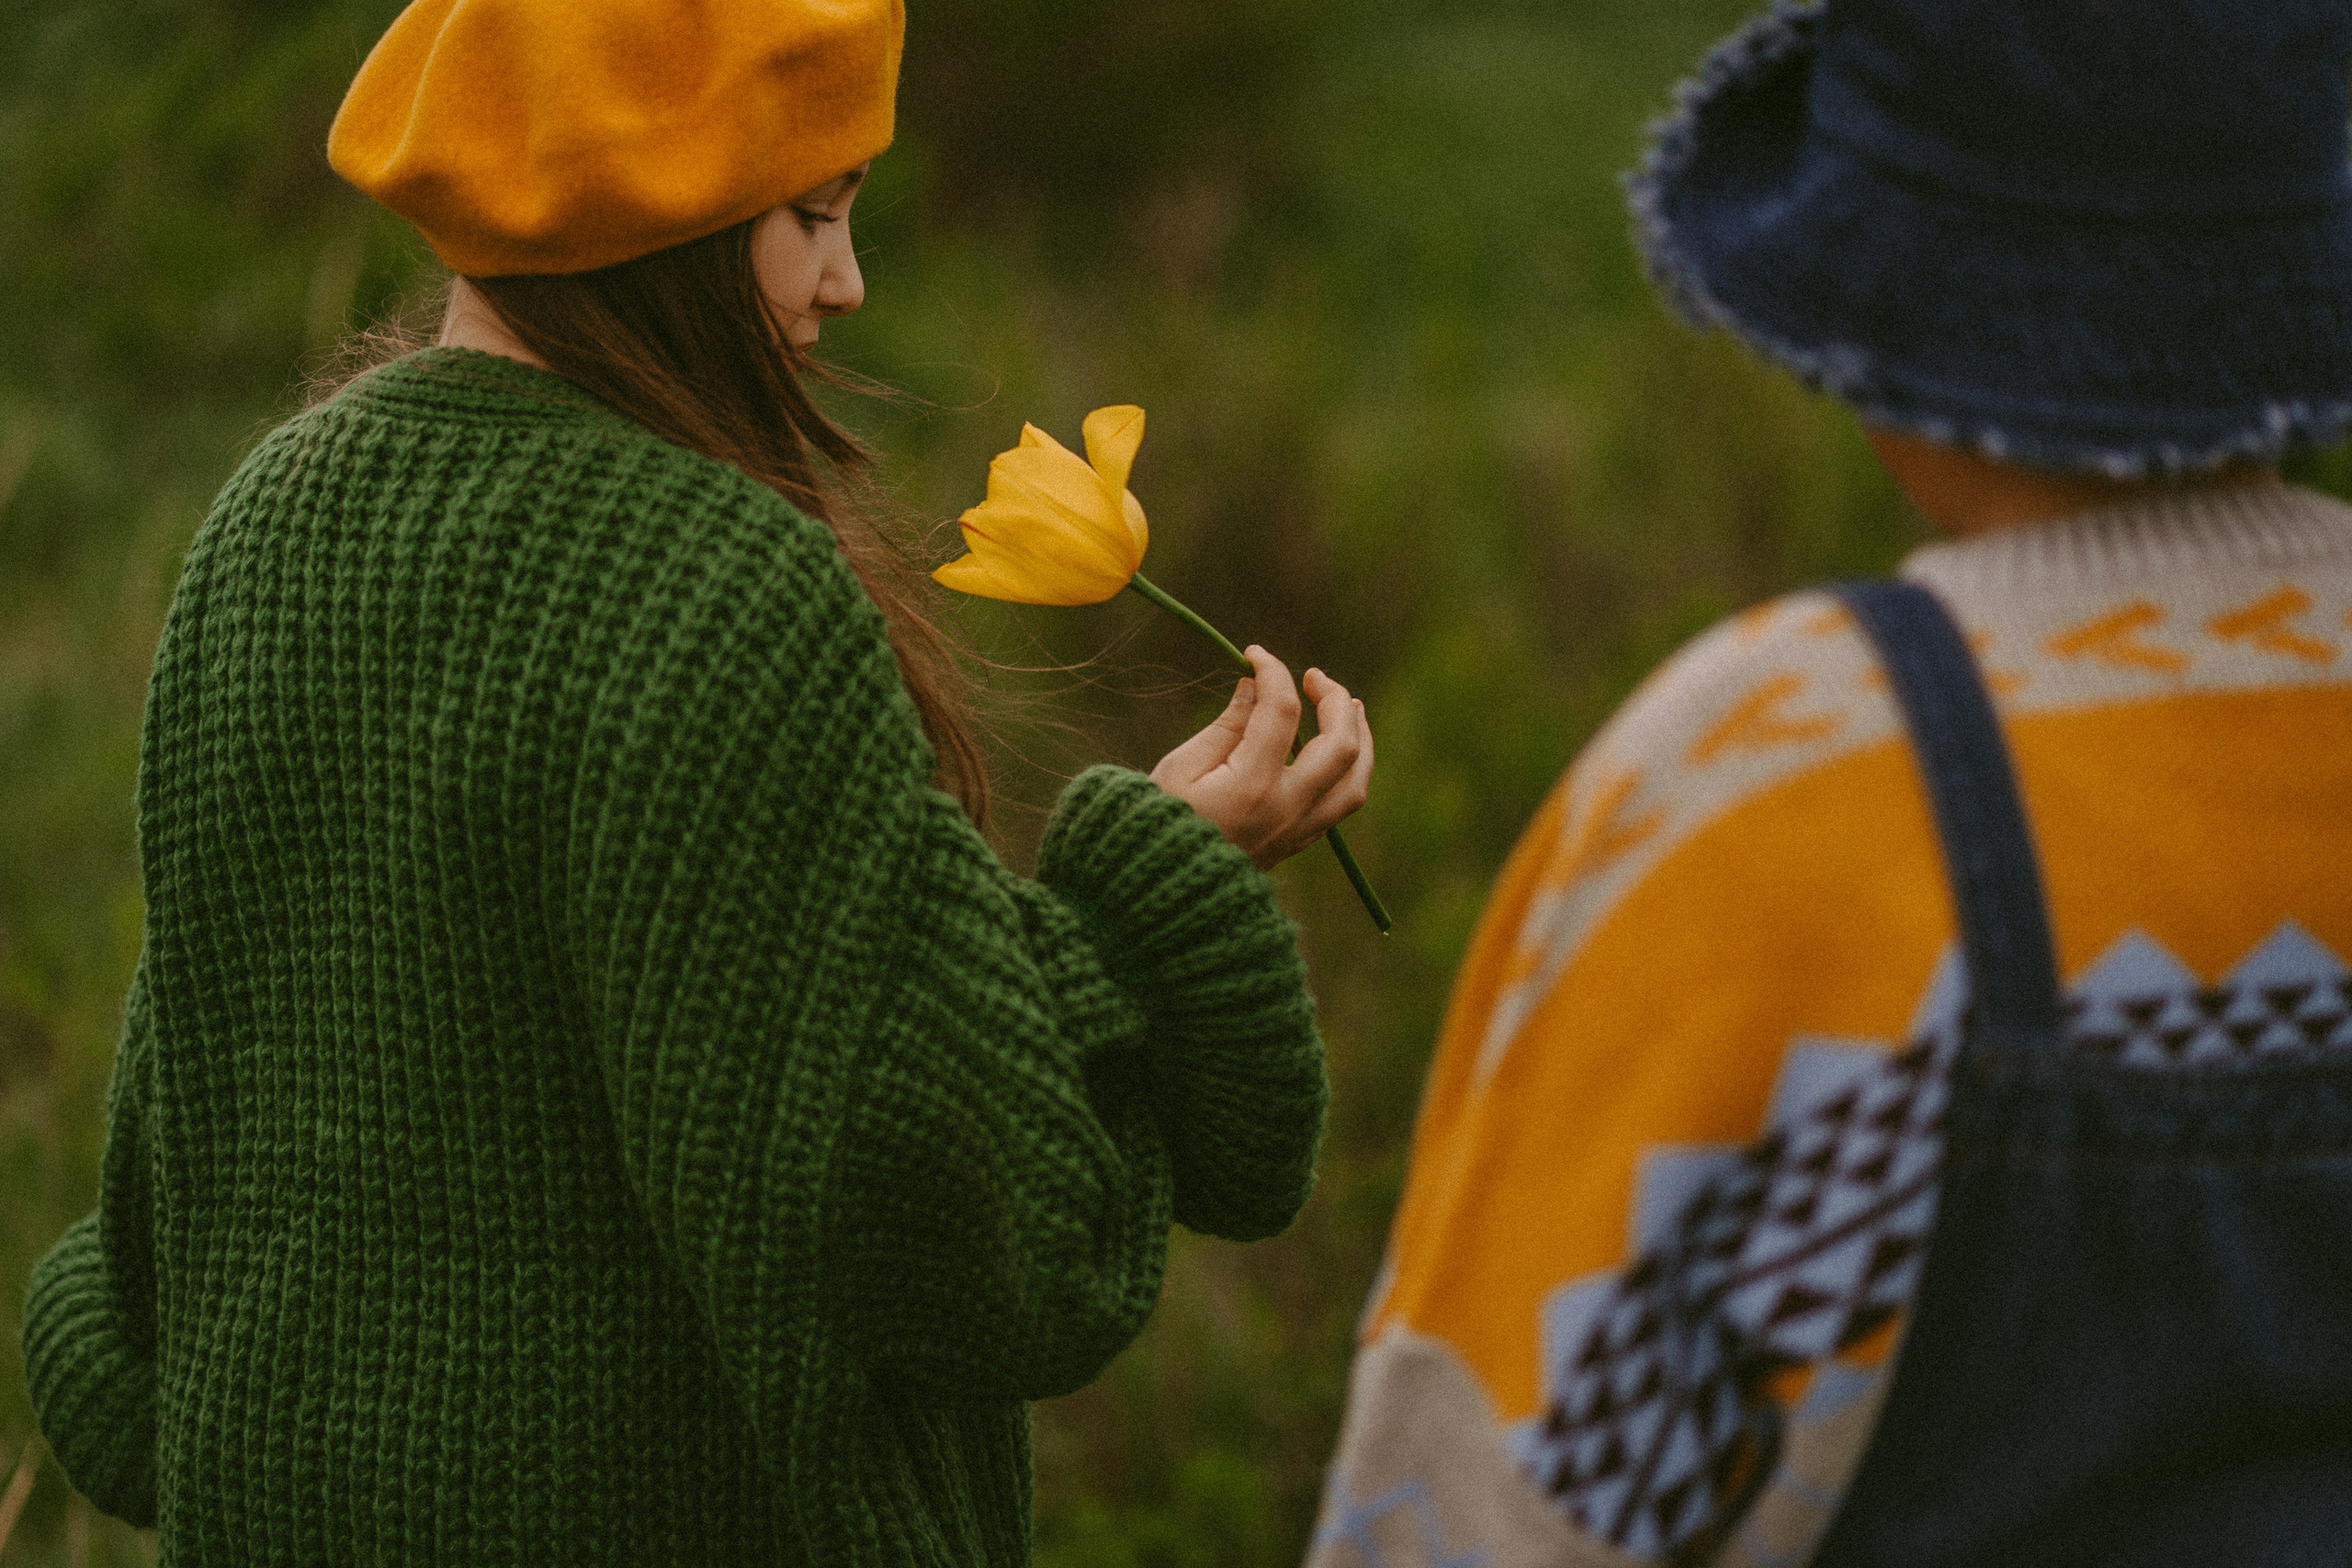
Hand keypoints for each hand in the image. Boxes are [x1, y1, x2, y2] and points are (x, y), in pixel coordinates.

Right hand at [1151, 646, 1373, 870]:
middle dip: (1334, 700)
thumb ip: (1227, 725)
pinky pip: (1340, 804)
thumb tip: (1255, 687)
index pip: (1282, 711)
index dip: (1273, 672)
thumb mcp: (1182, 767)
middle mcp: (1286, 810)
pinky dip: (1346, 769)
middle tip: (1313, 677)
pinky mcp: (1297, 844)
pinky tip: (1335, 748)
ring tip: (1350, 706)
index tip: (1255, 655)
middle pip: (1341, 746)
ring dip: (1359, 738)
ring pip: (1355, 782)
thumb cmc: (1157, 823)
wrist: (1160, 891)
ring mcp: (1297, 831)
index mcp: (1251, 786)